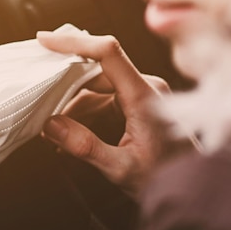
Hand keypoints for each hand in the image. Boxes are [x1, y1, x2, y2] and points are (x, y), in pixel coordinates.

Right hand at [38, 32, 170, 196]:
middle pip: (95, 73)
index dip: (74, 43)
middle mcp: (145, 87)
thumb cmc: (165, 178)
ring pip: (95, 89)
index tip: (45, 41)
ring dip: (73, 108)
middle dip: (65, 90)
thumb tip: (51, 125)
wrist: (190, 188)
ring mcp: (142, 94)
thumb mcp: (120, 168)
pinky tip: (71, 135)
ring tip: (55, 134)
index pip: (107, 53)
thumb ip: (85, 146)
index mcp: (144, 95)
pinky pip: (103, 101)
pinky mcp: (137, 104)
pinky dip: (84, 115)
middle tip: (40, 106)